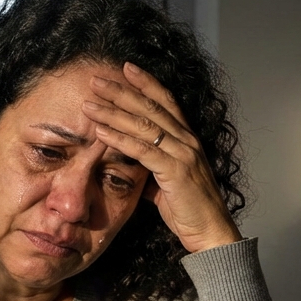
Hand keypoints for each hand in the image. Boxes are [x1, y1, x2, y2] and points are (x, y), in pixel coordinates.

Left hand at [82, 62, 241, 253]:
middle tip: (97, 80)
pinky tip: (101, 132)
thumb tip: (130, 163)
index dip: (147, 83)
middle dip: (122, 91)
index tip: (126, 68)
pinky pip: (143, 150)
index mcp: (187, 139)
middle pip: (151, 107)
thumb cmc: (189, 210)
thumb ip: (151, 167)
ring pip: (144, 125)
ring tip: (90, 104)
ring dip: (114, 112)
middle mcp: (187, 140)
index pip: (166, 101)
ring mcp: (183, 154)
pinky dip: (120, 139)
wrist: (210, 232)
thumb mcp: (166, 183)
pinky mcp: (176, 171)